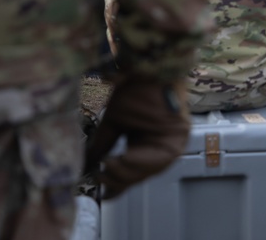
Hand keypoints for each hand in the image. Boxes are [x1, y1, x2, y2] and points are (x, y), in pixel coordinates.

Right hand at [84, 77, 190, 198]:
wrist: (149, 68)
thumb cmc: (133, 89)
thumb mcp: (113, 122)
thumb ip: (103, 145)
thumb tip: (86, 167)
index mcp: (142, 142)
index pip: (129, 171)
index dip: (116, 185)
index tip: (102, 196)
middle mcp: (157, 145)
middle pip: (138, 175)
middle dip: (118, 179)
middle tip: (100, 175)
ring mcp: (170, 143)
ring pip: (149, 171)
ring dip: (127, 171)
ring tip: (108, 166)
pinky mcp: (179, 138)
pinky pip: (161, 159)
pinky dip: (141, 162)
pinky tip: (124, 158)